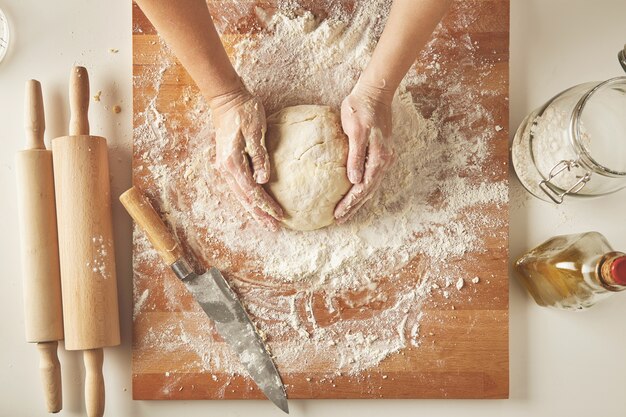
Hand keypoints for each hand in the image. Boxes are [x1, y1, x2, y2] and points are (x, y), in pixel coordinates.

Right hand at [209, 81, 282, 230]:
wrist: (227, 99)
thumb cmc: (243, 111)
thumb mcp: (255, 131)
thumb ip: (259, 156)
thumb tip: (263, 181)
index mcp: (233, 162)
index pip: (252, 191)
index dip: (266, 205)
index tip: (280, 215)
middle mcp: (226, 168)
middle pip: (244, 198)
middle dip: (259, 214)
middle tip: (274, 228)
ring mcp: (225, 166)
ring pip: (240, 195)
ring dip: (253, 209)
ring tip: (266, 222)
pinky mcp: (228, 163)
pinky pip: (239, 186)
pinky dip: (248, 198)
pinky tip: (256, 203)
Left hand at [335, 80, 394, 223]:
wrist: (374, 93)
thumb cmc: (361, 109)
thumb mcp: (355, 130)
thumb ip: (355, 155)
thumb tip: (354, 180)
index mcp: (379, 158)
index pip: (363, 188)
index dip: (350, 203)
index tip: (337, 215)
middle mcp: (385, 161)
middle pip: (368, 191)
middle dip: (354, 206)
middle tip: (339, 219)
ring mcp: (385, 157)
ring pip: (371, 185)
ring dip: (359, 200)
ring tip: (346, 211)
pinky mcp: (381, 153)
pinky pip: (372, 176)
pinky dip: (363, 188)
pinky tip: (355, 191)